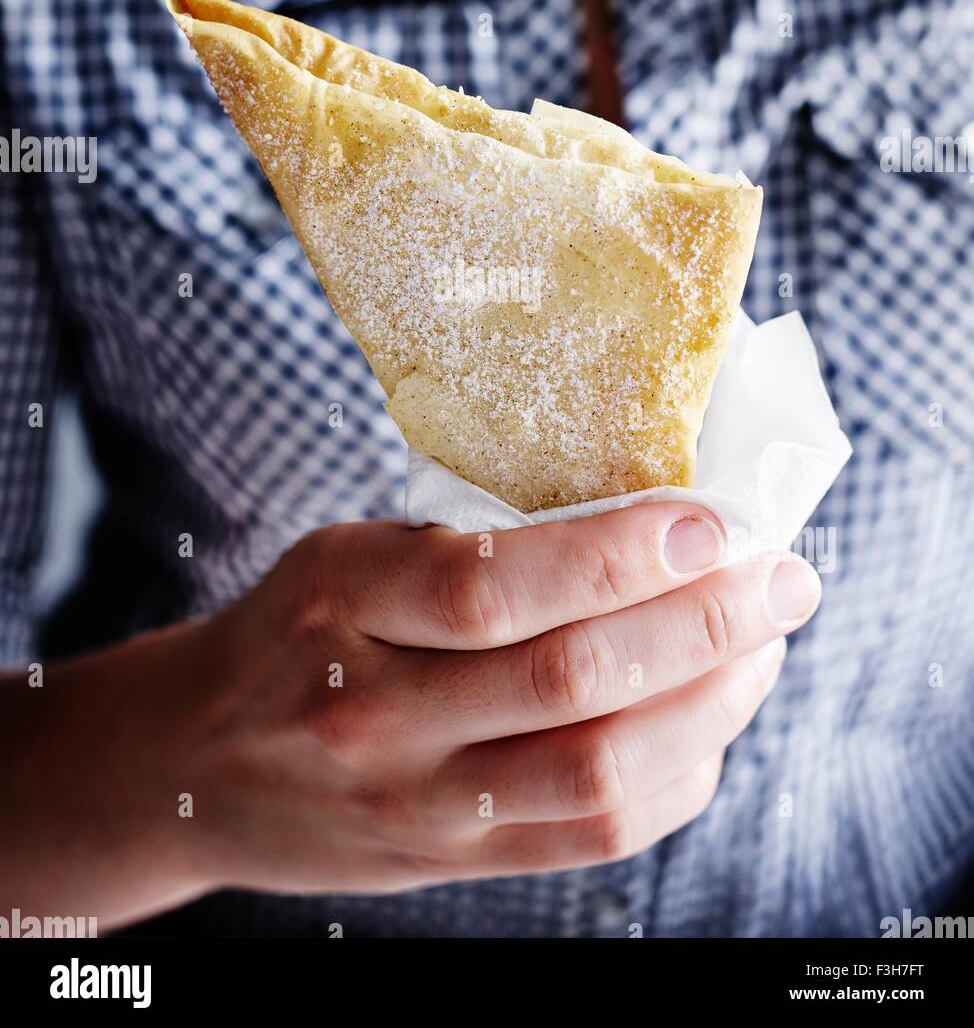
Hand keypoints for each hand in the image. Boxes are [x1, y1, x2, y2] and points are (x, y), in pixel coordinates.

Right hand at [186, 505, 819, 895]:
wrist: (194, 765)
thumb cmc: (291, 633)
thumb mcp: (344, 557)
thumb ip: (465, 549)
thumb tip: (637, 521)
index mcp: (341, 602)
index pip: (491, 585)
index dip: (615, 553)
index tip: (707, 520)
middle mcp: (374, 713)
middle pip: (568, 682)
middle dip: (701, 626)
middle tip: (782, 579)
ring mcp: (414, 804)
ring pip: (597, 770)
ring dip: (709, 706)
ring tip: (763, 649)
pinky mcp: (450, 861)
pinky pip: (590, 835)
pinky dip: (675, 777)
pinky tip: (711, 725)